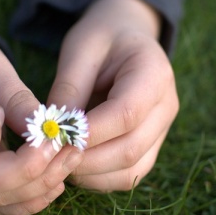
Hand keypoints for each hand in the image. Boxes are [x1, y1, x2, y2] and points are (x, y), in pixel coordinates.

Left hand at [47, 0, 178, 190]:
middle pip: (130, 148)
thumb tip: (52, 132)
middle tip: (49, 155)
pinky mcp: (151, 145)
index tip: (54, 137)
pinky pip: (129, 174)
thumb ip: (68, 89)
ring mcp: (162, 129)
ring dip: (91, 174)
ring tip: (59, 159)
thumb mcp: (79, 50)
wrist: (127, 37)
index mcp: (154, 73)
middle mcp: (166, 106)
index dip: (88, 132)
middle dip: (85, 159)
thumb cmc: (102, 38)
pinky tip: (75, 164)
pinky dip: (100, 178)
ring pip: (131, 169)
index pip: (126, 114)